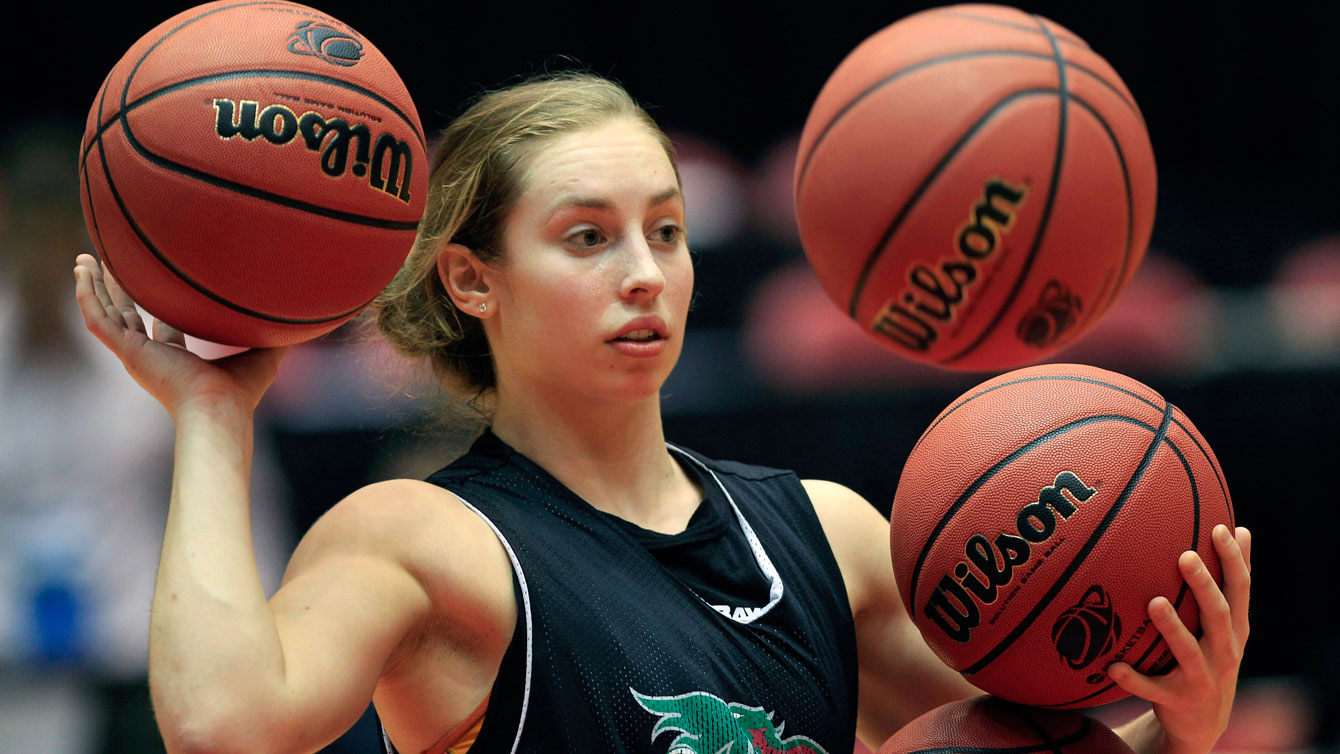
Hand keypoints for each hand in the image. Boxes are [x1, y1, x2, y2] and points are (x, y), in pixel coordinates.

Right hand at [73, 254, 288, 415]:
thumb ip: (274, 335)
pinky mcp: (128, 352)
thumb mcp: (262, 355)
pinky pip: (98, 320)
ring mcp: (137, 355)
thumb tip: (300, 316)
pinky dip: (87, 296)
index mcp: (179, 359)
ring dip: (94, 287)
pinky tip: (81, 273)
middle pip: (128, 315)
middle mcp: (153, 356)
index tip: (154, 281)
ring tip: (84, 260)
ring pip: (107, 314)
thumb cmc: (241, 393)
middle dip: (118, 290)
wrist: (219, 410)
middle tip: (108, 263)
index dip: (157, 304)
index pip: (163, 326)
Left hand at [1107, 524, 1251, 753]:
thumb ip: (1233, 580)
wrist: (1202, 723)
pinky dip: (1133, 679)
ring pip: (1187, 652)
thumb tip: (1240, 527)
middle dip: (1204, 586)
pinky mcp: (1176, 701)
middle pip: (1219, 616)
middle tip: (1185, 556)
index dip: (1234, 560)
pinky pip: (1151, 689)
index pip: (1240, 589)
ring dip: (1172, 628)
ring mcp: (1201, 678)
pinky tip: (1112, 666)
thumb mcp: (1228, 623)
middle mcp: (1224, 653)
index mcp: (1235, 629)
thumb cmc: (1211, 656)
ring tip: (1154, 602)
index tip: (1220, 528)